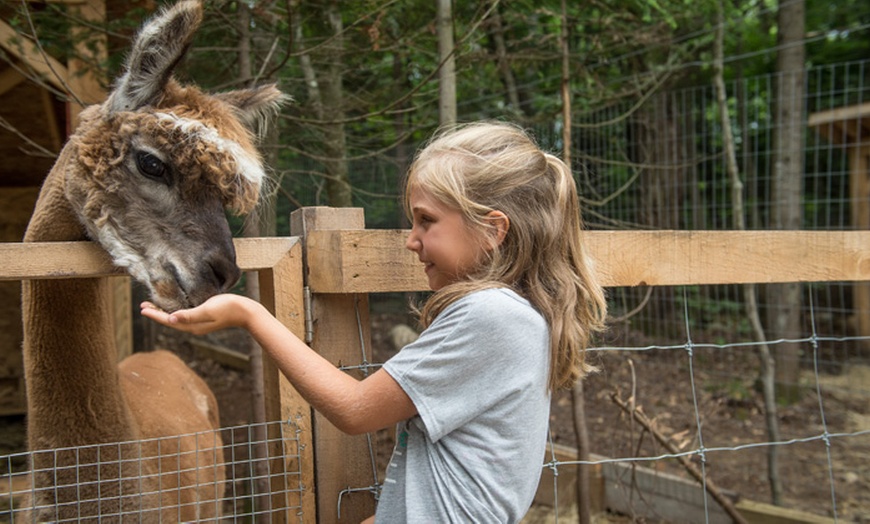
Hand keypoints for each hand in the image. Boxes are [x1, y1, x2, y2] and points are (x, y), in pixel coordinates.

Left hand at [140, 293, 256, 335]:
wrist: (245, 312)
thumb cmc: (228, 308)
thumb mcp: (207, 309)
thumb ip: (189, 315)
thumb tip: (170, 319)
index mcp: (192, 326)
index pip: (168, 321)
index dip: (155, 315)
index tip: (142, 308)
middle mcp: (194, 327)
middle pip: (170, 321)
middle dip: (157, 313)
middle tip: (143, 305)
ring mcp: (199, 323)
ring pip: (176, 318)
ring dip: (164, 312)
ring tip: (154, 305)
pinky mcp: (204, 318)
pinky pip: (184, 315)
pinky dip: (175, 310)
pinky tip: (174, 305)